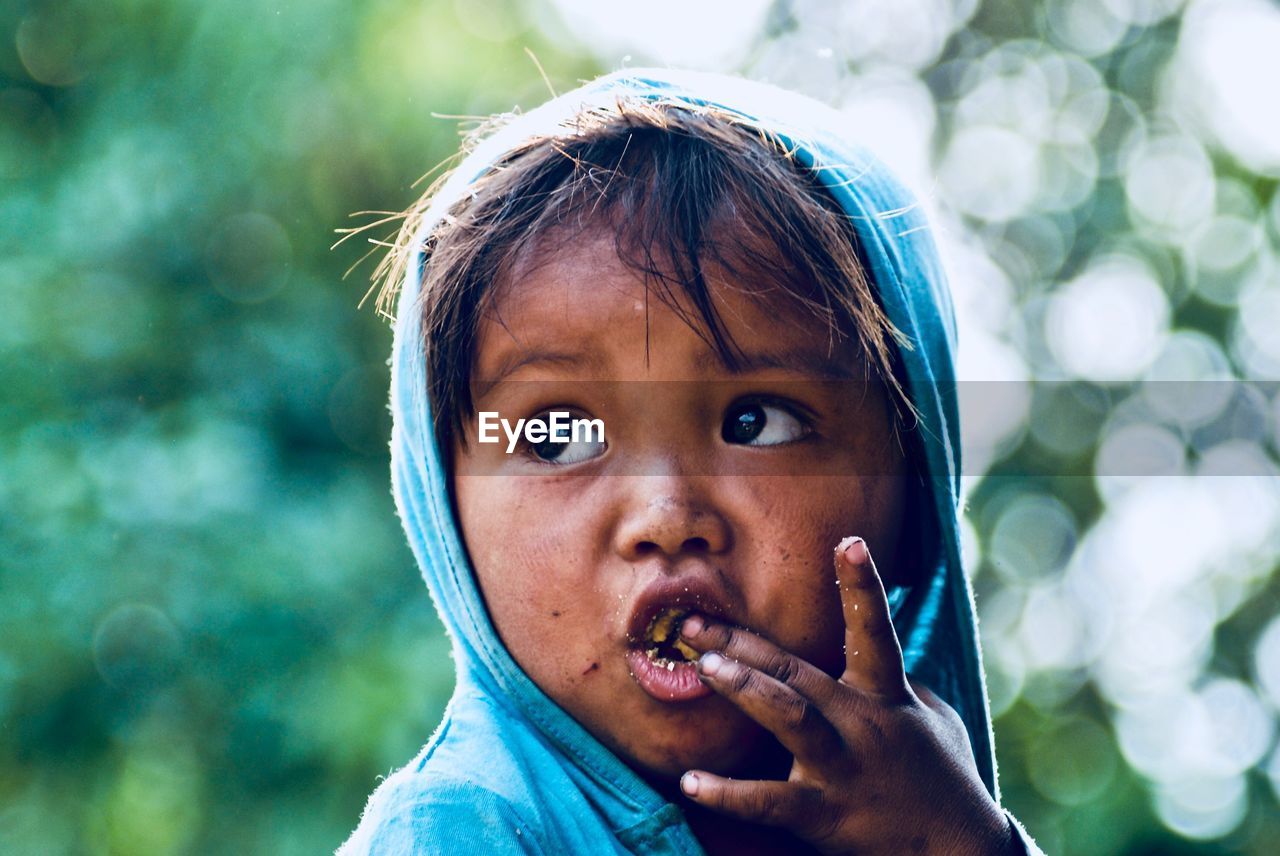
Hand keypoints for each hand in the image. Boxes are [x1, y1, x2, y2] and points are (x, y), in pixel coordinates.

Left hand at [677, 537, 1013, 854]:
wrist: (957, 854)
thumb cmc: (944, 777)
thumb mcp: (933, 717)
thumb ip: (897, 680)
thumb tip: (869, 648)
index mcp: (887, 696)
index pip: (874, 632)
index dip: (863, 587)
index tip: (850, 542)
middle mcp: (860, 724)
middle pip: (797, 671)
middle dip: (744, 643)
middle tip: (694, 623)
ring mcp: (840, 768)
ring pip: (787, 718)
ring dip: (743, 689)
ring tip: (702, 668)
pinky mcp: (822, 814)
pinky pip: (768, 801)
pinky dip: (728, 793)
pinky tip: (691, 781)